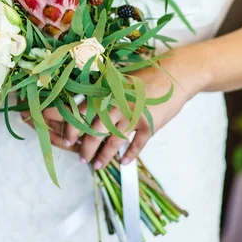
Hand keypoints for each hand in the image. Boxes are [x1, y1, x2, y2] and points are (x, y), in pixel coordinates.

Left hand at [64, 44, 207, 167]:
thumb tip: (86, 110)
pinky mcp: (150, 125)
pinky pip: (137, 144)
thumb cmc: (146, 76)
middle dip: (86, 148)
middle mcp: (118, 104)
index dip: (72, 128)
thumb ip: (104, 95)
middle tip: (81, 158)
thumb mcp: (120, 81)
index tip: (67, 140)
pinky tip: (123, 162)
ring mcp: (134, 116)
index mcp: (108, 92)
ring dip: (104, 155)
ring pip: (114, 140)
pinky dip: (130, 154)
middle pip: (96, 131)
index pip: (83, 112)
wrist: (174, 76)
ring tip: (97, 165)